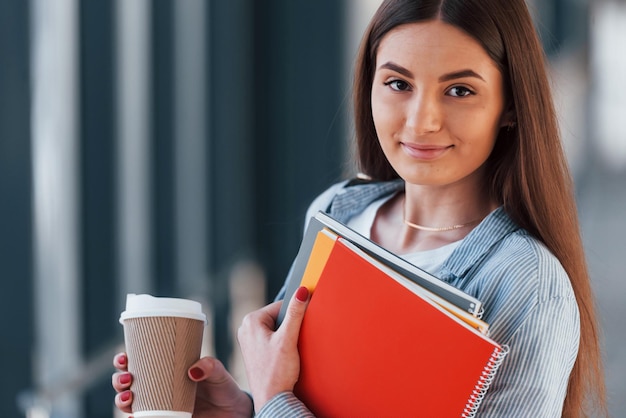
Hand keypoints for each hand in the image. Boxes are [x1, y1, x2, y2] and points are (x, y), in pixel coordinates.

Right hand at [112, 353, 252, 417]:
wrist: (233, 412)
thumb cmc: (223, 387)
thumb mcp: (219, 373)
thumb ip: (210, 366)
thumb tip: (194, 369)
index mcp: (166, 368)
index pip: (139, 361)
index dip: (124, 360)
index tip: (124, 358)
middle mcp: (158, 386)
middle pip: (127, 382)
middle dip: (119, 380)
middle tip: (127, 379)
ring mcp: (159, 405)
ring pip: (129, 402)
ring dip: (121, 400)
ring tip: (129, 397)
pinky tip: (134, 416)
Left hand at [237, 286, 309, 411]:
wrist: (272, 399)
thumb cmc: (276, 373)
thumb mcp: (288, 339)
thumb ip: (295, 313)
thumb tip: (301, 292)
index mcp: (251, 321)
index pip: (280, 306)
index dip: (293, 315)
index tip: (300, 327)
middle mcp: (246, 328)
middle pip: (277, 317)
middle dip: (289, 328)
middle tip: (291, 343)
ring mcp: (249, 340)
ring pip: (275, 329)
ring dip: (285, 337)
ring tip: (286, 352)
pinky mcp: (254, 351)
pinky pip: (271, 339)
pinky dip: (280, 345)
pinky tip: (282, 357)